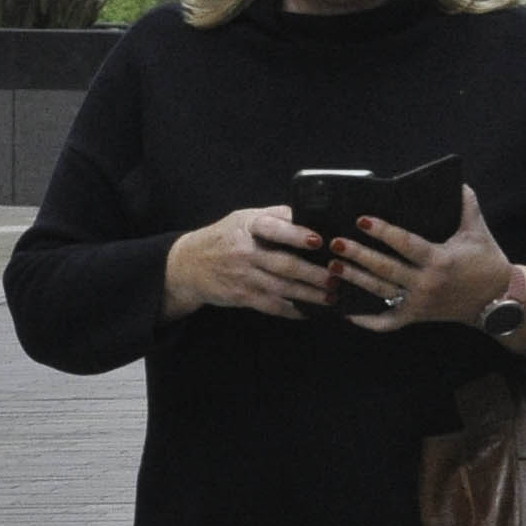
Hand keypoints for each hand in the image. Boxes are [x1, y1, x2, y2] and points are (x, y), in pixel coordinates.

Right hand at [162, 205, 332, 320]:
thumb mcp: (243, 218)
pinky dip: (292, 311)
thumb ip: (274, 216)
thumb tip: (308, 212)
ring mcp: (244, 277)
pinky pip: (272, 306)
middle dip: (313, 273)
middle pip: (284, 264)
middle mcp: (245, 252)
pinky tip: (309, 312)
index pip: (274, 228)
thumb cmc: (224, 237)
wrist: (188, 265)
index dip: (297, 234)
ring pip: (283, 288)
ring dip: (309, 295)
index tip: (319, 240)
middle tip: (336, 277)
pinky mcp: (243, 297)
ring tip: (331, 297)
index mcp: (248, 226)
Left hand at [325, 184, 510, 333]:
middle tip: (337, 243)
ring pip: (381, 293)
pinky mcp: (417, 316)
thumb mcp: (478, 230)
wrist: (498, 301)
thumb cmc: (486, 262)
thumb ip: (466, 204)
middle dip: (359, 256)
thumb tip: (456, 180)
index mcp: (440, 260)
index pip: (405, 244)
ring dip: (355, 281)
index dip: (382, 231)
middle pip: (386, 269)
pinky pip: (388, 322)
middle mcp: (427, 284)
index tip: (361, 220)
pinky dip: (367, 321)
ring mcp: (420, 303)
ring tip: (334, 267)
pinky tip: (346, 312)